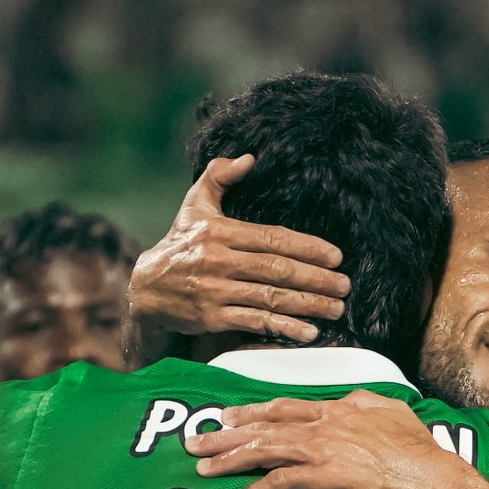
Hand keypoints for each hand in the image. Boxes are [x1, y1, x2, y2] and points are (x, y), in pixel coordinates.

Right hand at [130, 155, 349, 342]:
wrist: (144, 288)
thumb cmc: (178, 243)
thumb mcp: (194, 204)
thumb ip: (219, 176)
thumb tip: (249, 158)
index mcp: (219, 232)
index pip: (271, 238)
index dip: (306, 247)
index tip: (335, 256)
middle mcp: (217, 261)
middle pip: (276, 270)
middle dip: (316, 279)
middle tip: (344, 285)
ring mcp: (215, 291)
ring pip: (270, 298)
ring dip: (308, 305)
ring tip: (335, 308)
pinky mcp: (212, 317)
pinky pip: (255, 322)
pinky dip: (283, 327)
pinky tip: (308, 331)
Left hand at [188, 389, 481, 488]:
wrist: (432, 480)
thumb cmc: (420, 454)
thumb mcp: (393, 413)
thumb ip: (367, 404)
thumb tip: (354, 401)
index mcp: (341, 409)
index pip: (286, 407)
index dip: (253, 411)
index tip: (228, 414)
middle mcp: (326, 424)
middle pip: (265, 424)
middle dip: (226, 432)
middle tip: (196, 439)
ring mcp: (323, 449)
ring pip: (264, 449)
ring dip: (229, 459)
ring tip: (203, 467)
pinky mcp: (324, 476)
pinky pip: (279, 483)